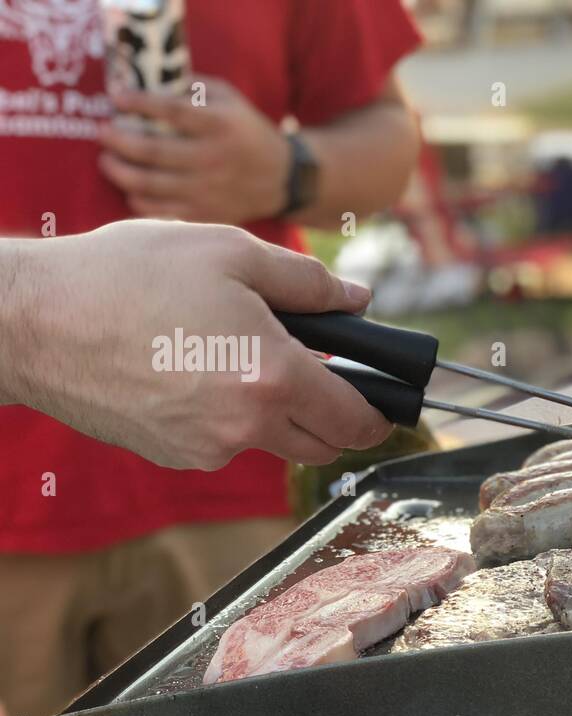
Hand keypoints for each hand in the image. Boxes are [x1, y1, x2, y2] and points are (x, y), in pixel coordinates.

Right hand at [4, 220, 391, 469]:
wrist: (32, 321)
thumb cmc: (128, 274)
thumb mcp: (229, 253)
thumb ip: (308, 282)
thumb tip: (360, 298)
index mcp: (272, 376)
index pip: (357, 420)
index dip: (380, 412)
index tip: (386, 401)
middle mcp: (245, 426)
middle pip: (323, 444)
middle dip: (336, 416)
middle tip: (323, 372)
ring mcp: (206, 448)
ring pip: (274, 444)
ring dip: (281, 414)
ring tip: (243, 356)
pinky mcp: (173, 455)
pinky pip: (226, 444)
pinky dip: (231, 418)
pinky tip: (196, 372)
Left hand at [99, 76, 290, 223]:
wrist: (281, 179)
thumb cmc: (247, 132)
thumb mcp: (229, 99)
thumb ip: (193, 88)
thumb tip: (148, 82)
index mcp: (220, 126)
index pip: (172, 111)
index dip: (139, 103)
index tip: (117, 97)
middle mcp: (213, 159)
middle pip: (154, 152)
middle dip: (120, 141)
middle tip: (103, 133)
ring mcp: (209, 190)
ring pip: (152, 185)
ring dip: (121, 173)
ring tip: (107, 162)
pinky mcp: (206, 214)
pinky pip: (163, 211)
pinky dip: (141, 202)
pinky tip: (131, 190)